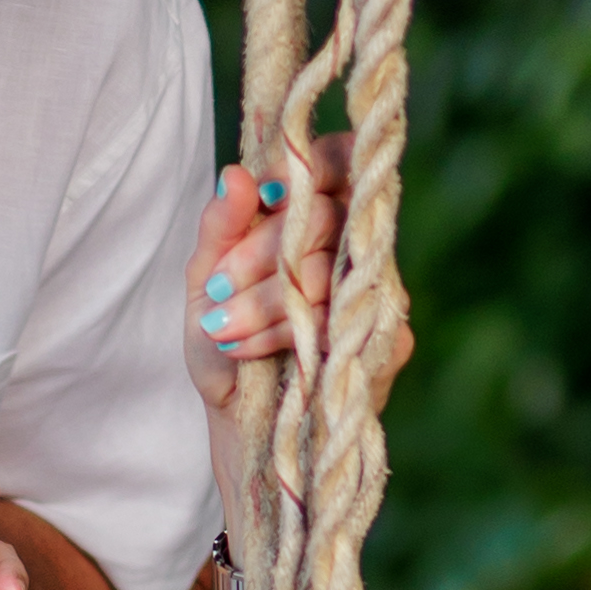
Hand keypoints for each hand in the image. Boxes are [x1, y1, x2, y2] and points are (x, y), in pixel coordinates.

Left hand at [184, 140, 350, 404]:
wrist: (239, 429)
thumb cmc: (226, 347)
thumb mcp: (205, 284)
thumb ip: (219, 229)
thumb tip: (233, 174)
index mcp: (317, 222)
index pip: (337, 160)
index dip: (305, 166)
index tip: (262, 196)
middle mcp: (355, 248)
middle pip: (328, 216)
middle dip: (261, 252)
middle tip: (215, 288)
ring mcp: (376, 292)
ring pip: (328, 271)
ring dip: (264, 300)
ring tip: (221, 328)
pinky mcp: (385, 339)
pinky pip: (338, 320)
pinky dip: (284, 334)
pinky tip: (249, 350)